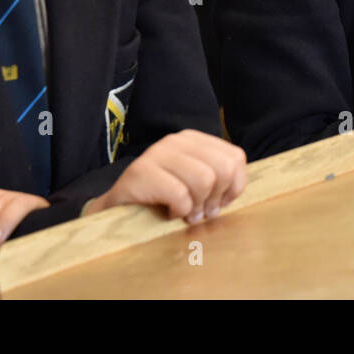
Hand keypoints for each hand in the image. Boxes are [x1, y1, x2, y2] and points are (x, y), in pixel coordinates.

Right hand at [83, 129, 246, 223]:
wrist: (118, 208)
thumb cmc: (161, 198)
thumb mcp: (194, 184)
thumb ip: (217, 180)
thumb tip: (233, 191)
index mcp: (193, 139)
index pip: (235, 157)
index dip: (234, 186)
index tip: (219, 202)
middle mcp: (176, 141)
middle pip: (222, 168)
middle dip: (216, 197)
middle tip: (202, 212)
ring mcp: (157, 153)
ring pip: (204, 179)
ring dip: (197, 206)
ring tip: (186, 213)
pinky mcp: (141, 172)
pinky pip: (180, 195)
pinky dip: (179, 211)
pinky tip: (169, 212)